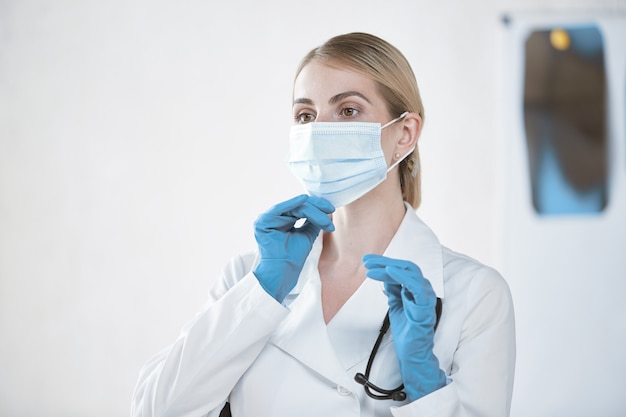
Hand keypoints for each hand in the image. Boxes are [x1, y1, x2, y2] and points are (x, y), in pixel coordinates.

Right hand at [253, 195, 333, 301]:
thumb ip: (312, 222)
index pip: (301, 209)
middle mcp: (275, 218)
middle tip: (330, 210)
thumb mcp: (307, 235)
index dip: (317, 208)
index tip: (331, 210)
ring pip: (294, 208)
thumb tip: (324, 210)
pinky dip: (292, 203)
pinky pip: (280, 209)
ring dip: (312, 211)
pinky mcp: (263, 222)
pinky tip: (304, 199)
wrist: (283, 273)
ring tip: (325, 217)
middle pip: (298, 207)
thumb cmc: (293, 258)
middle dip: (316, 207)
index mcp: (283, 221)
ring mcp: (268, 219)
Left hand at [362, 254, 445, 400]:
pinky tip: (388, 272)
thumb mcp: (395, 305)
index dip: (383, 263)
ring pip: (410, 272)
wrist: (412, 353)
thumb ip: (393, 290)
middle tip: (366, 261)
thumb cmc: (407, 331)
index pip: (401, 269)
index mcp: (416, 289)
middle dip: (384, 261)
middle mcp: (423, 289)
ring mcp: (425, 297)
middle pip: (405, 267)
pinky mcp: (425, 306)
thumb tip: (386, 276)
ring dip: (389, 267)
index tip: (367, 262)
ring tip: (371, 268)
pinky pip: (415, 286)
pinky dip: (402, 277)